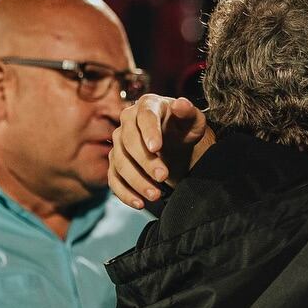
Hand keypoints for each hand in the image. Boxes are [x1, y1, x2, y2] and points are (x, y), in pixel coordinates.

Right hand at [108, 94, 214, 209]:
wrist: (176, 142)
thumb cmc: (184, 128)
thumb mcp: (193, 121)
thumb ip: (189, 112)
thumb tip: (181, 104)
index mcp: (147, 105)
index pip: (145, 116)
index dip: (149, 132)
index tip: (156, 148)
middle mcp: (128, 121)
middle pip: (129, 142)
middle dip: (145, 162)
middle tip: (163, 177)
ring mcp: (118, 143)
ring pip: (120, 162)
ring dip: (136, 181)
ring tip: (156, 195)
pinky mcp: (115, 162)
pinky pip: (113, 179)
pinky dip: (124, 193)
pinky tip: (139, 204)